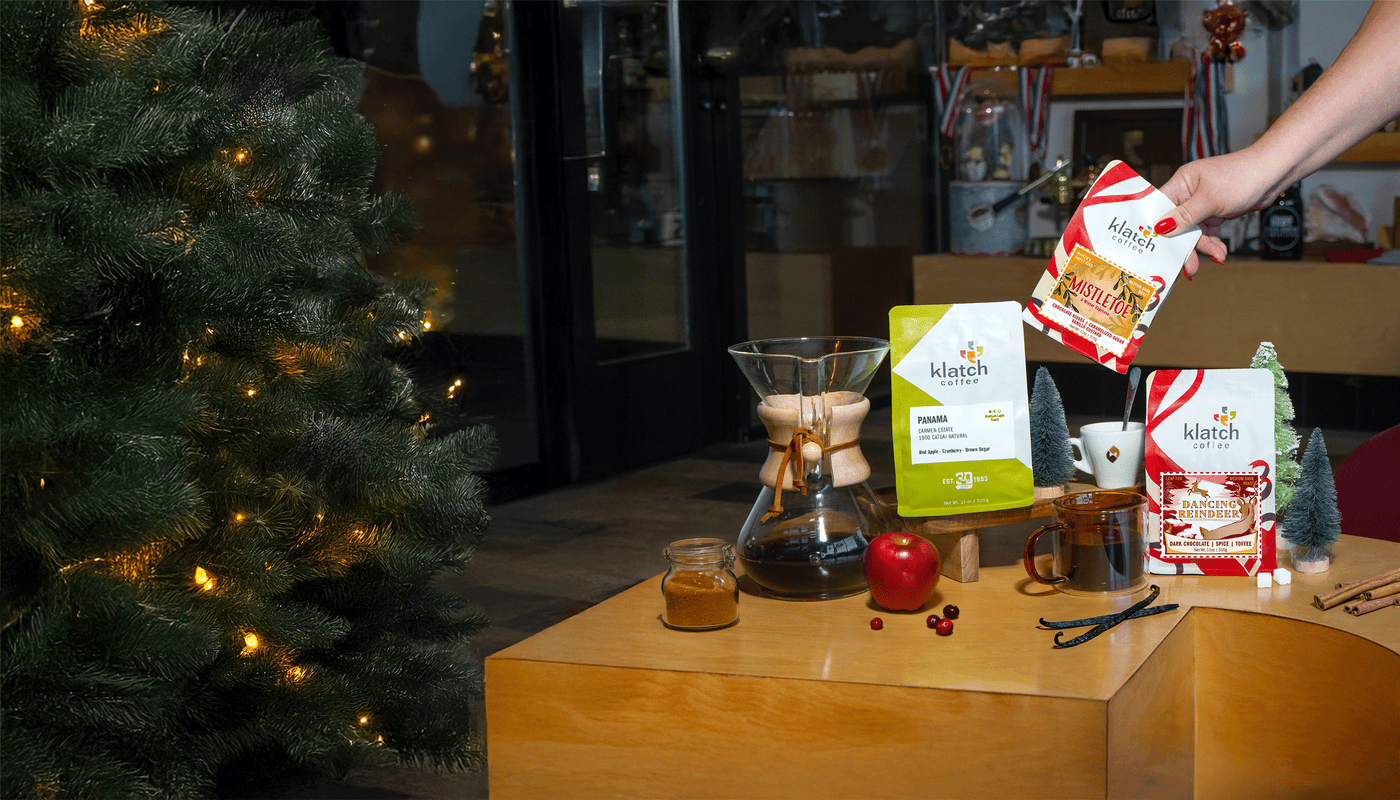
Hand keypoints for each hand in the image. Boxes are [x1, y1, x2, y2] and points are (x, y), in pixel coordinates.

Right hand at [1152, 149, 1283, 275]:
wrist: (1273, 174)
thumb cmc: (1242, 177)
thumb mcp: (1210, 199)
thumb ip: (1185, 216)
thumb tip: (1161, 228)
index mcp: (1181, 183)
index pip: (1160, 207)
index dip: (1156, 227)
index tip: (1157, 248)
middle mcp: (1188, 193)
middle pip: (1177, 224)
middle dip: (1185, 245)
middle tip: (1189, 266)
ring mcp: (1202, 203)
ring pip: (1194, 231)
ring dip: (1204, 246)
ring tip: (1218, 256)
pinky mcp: (1216, 211)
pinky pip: (1208, 231)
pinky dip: (1214, 242)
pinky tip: (1220, 252)